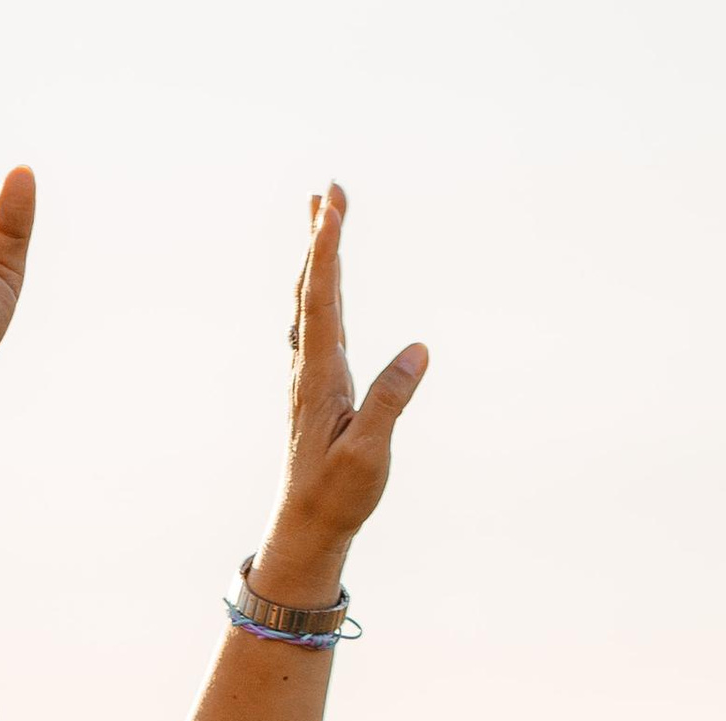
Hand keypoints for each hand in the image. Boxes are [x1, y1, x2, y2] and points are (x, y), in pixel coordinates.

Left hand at [249, 188, 426, 603]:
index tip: (331, 207)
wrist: (306, 526)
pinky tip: (325, 282)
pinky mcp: (318, 387)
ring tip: (322, 214)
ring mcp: (311, 375)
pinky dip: (322, 289)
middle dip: (321, 237)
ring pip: (312, 301)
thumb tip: (418, 350)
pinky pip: (317, 322)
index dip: (325, 251)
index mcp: (319, 376)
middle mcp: (309, 367)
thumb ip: (390, 401)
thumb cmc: (338, 495)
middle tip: (329, 189)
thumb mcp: (370, 453)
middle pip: (312, 288)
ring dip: (318, 257)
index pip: (321, 300)